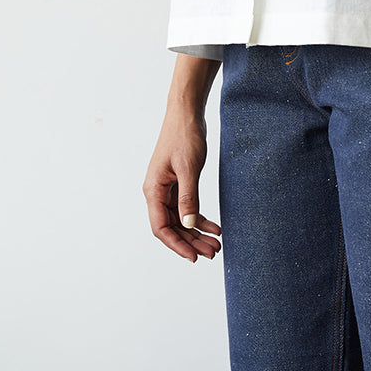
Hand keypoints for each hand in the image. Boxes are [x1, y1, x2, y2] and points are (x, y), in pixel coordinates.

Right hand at [143, 107, 221, 263]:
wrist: (187, 113)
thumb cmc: (184, 136)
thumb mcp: (189, 168)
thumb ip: (189, 198)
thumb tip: (189, 224)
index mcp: (153, 190)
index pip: (161, 227)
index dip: (177, 245)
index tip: (194, 257)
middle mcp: (157, 192)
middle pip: (172, 227)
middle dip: (191, 242)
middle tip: (213, 252)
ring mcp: (167, 189)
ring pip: (180, 220)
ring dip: (197, 233)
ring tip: (216, 244)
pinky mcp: (178, 183)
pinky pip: (186, 208)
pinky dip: (199, 218)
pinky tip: (214, 227)